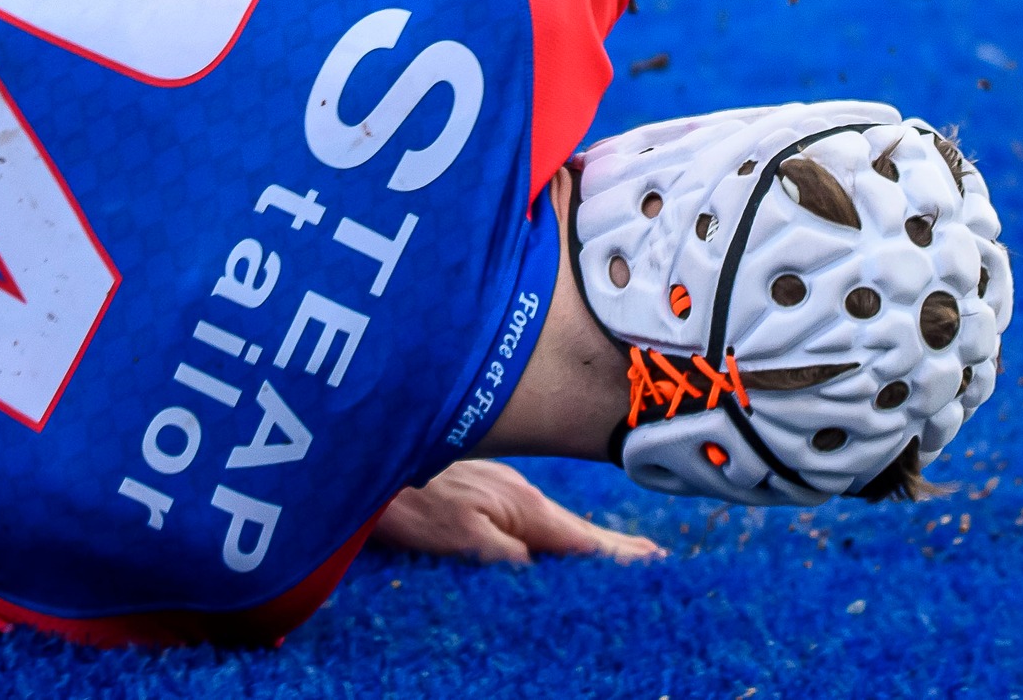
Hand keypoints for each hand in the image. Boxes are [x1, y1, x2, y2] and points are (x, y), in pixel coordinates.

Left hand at [371, 459, 663, 565]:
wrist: (366, 450)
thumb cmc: (407, 499)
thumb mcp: (460, 534)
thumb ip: (508, 554)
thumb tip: (545, 574)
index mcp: (523, 508)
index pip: (583, 540)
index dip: (620, 555)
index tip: (657, 564)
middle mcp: (518, 496)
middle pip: (576, 529)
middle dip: (615, 546)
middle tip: (655, 561)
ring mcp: (500, 489)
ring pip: (555, 520)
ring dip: (588, 538)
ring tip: (621, 552)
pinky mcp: (481, 489)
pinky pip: (533, 516)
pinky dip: (557, 530)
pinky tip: (557, 536)